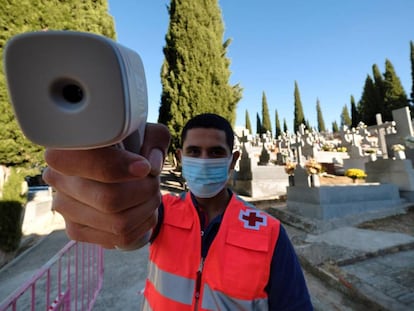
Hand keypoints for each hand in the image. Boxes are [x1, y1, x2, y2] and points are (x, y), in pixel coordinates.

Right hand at [43, 123, 169, 248]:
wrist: (113, 175)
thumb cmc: (129, 149)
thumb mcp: (146, 134)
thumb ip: (154, 139)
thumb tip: (152, 165)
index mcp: (67, 146)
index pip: (87, 162)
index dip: (119, 167)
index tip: (145, 167)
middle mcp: (58, 177)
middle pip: (109, 199)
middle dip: (144, 192)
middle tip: (154, 182)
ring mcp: (64, 207)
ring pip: (118, 222)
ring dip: (146, 209)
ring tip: (151, 195)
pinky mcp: (76, 230)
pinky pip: (119, 237)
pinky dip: (142, 223)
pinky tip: (143, 209)